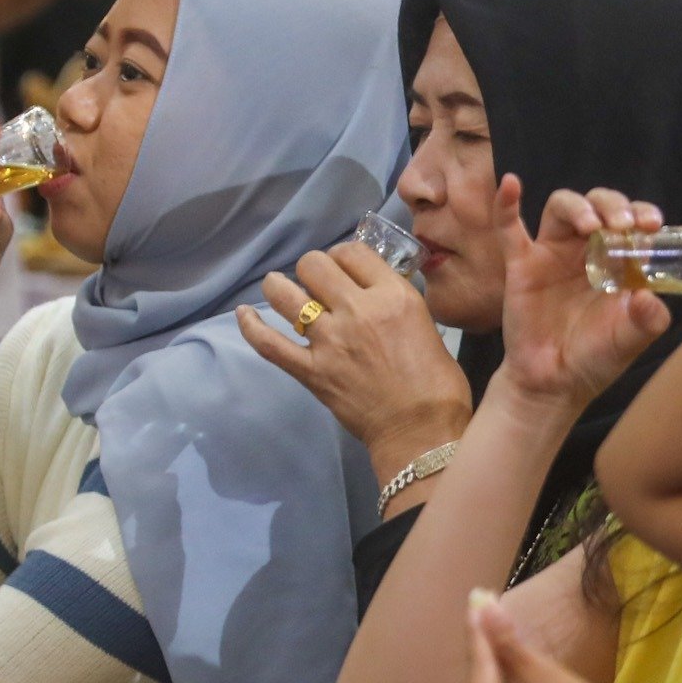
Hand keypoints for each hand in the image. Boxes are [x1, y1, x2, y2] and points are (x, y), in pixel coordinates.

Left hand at [238, 239, 472, 471]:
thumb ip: (396, 302)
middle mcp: (357, 309)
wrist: (422, 431)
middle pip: (314, 264)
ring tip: (280, 289)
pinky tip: (243, 314)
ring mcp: (329, 340)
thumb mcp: (426, 323)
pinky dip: (250, 326)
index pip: (354, 251)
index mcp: (392, 295)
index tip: (345, 269)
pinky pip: (268, 343)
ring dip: (279, 286)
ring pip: (285, 293)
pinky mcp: (310, 370)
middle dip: (314, 269)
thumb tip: (373, 295)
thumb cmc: (438, 382)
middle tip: (319, 284)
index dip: (345, 256)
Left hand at [458, 594, 659, 682]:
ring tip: (496, 641)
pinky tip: (509, 681)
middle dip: (486, 654)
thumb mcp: (547, 679)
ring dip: (495, 680)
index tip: (475, 597)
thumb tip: (484, 606)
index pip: (480, 668)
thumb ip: (509, 645)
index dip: (481, 631)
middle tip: (484, 614)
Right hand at [500, 183, 670, 409]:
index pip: (632, 222)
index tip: (651, 224)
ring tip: (591, 226)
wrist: (554, 384)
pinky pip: (509, 229)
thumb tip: (648, 297)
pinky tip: (511, 184)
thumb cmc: (595, 358)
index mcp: (618, 261)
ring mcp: (552, 254)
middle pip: (598, 204)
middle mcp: (587, 250)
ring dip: (578, 207)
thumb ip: (647, 321)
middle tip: (623, 224)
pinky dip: (507, 204)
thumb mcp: (629, 341)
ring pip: (562, 207)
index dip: (641, 214)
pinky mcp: (521, 265)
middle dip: (613, 206)